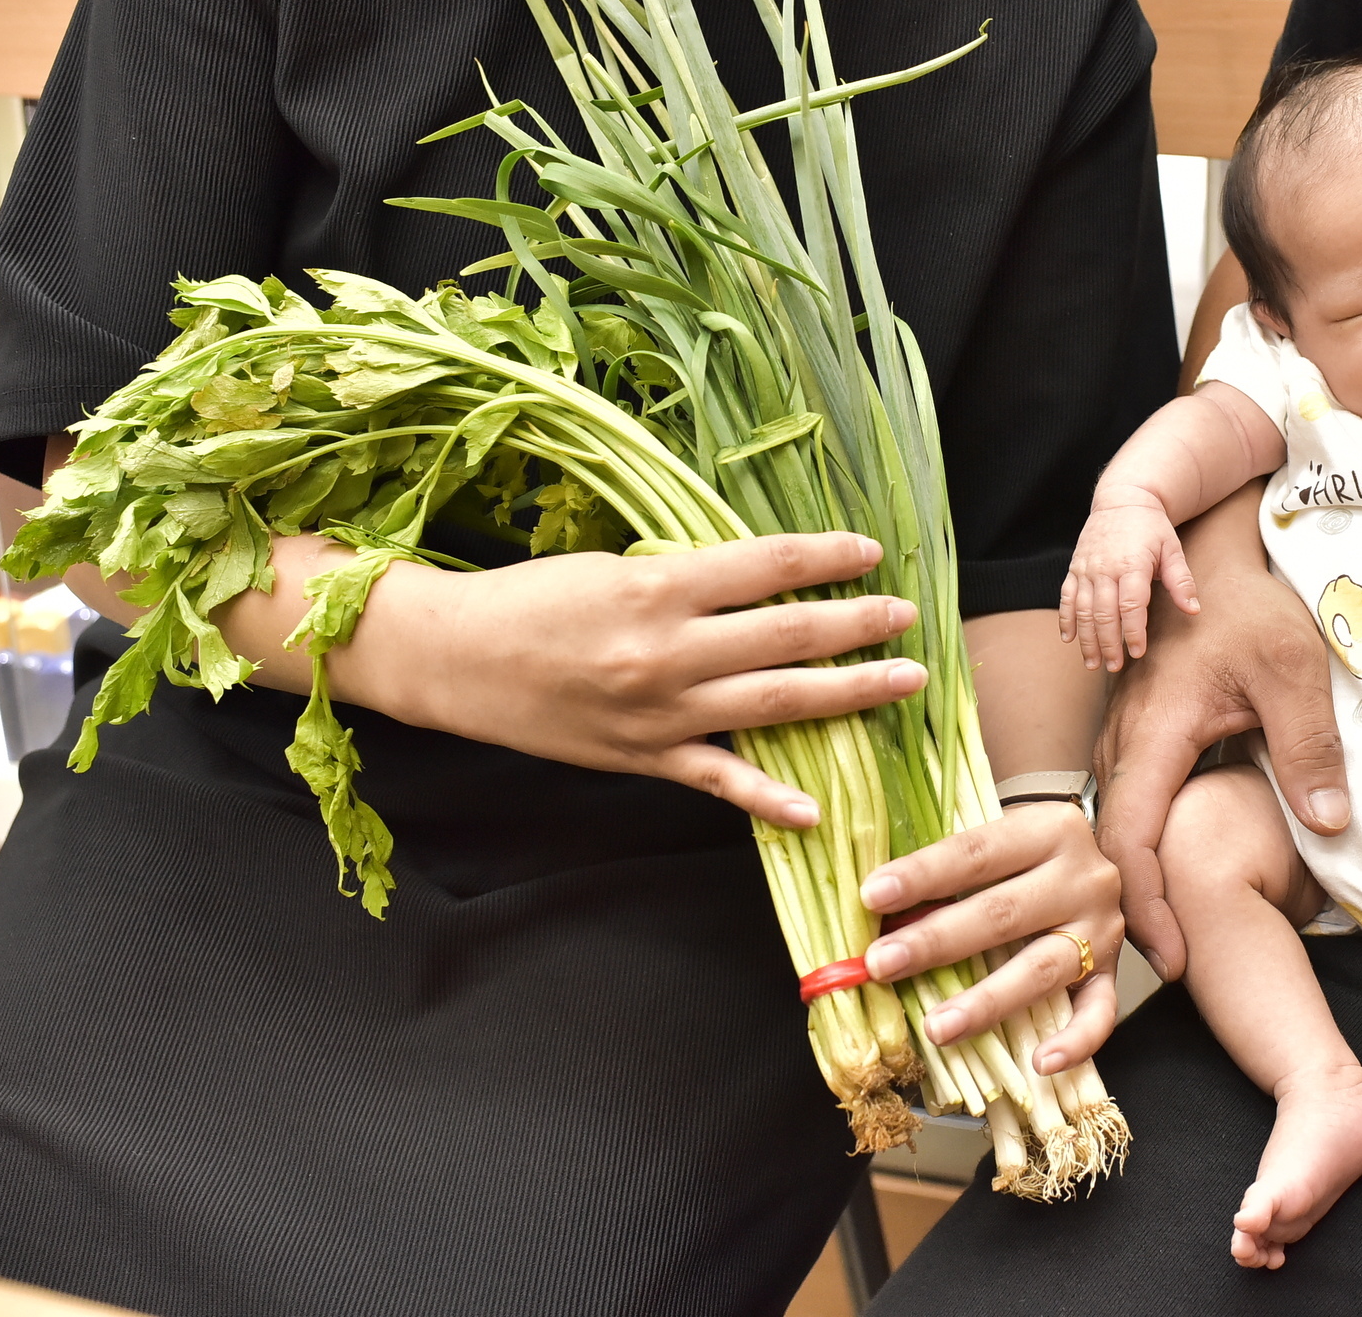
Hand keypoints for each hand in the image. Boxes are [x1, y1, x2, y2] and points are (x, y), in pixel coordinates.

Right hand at [271, 531, 922, 828]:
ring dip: (847, 693)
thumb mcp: (612, 566)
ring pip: (773, 702)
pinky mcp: (642, 757)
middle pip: (786, 635)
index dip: (827, 557)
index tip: (873, 554)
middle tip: (910, 618)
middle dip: (858, 625)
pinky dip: (768, 796)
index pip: (766, 565)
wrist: (452, 658)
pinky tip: (817, 807)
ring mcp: (659, 710)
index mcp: (658, 586)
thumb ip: (685, 577)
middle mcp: (667, 649)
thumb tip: (760, 576)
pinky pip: (718, 779)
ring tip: (903, 682)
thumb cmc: (530, 599)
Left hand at [858, 803, 1124, 1073]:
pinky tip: (1040, 1063)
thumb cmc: (1024, 852)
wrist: (1103, 851)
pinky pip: (1100, 1011)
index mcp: (1049, 829)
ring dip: (986, 1002)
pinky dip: (1076, 1041)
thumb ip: (947, 865)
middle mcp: (1083, 876)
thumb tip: (874, 909)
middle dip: (936, 941)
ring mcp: (1102, 927)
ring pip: (1041, 969)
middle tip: (882, 964)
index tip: (872, 896)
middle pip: (1003, 913)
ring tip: (936, 1026)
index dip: (922, 875)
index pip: (976, 853)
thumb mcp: (994, 836)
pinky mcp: (1112, 970)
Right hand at [1059, 491, 1197, 671]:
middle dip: (1108, 644)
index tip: (1138, 652)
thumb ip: (1181, 581)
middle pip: (1103, 613)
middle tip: (1115, 667)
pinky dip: (1066, 620)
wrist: (1123, 498)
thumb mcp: (1172, 549)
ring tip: (1093, 664)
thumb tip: (1193, 610)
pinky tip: (1069, 640)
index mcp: (1131, 564)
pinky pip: (1066, 598)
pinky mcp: (1075, 568)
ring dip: (1086, 640)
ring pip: (1082, 610)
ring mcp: (1086, 569)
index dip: (1133, 632)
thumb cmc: (1152, 527)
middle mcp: (1104, 568)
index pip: (1131, 605)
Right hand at [1093, 483, 1347, 980]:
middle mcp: (1126, 739)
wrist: (1213, 553)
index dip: (1145, 904)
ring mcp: (1125, 735)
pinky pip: (1126, 800)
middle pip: (1111, 842)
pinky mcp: (1138, 733)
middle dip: (1135, 909)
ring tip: (1172, 936)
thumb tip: (1328, 825)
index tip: (1171, 958)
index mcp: (1157, 731)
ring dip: (1137, 879)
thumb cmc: (1254, 607)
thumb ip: (1309, 748)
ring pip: (1115, 822)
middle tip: (1175, 966)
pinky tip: (1172, 873)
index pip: (1131, 836)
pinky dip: (1141, 845)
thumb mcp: (1296, 672)